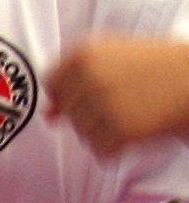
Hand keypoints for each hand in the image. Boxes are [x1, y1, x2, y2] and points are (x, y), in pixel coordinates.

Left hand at [46, 36, 188, 154]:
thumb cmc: (155, 67)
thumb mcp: (112, 58)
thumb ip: (73, 81)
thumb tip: (48, 114)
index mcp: (83, 52)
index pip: (52, 83)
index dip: (71, 93)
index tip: (94, 91)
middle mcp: (89, 75)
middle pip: (67, 112)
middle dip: (90, 113)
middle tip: (125, 99)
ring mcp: (103, 103)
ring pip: (81, 133)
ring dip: (103, 131)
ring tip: (133, 111)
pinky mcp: (121, 129)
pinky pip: (100, 150)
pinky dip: (116, 147)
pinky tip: (137, 129)